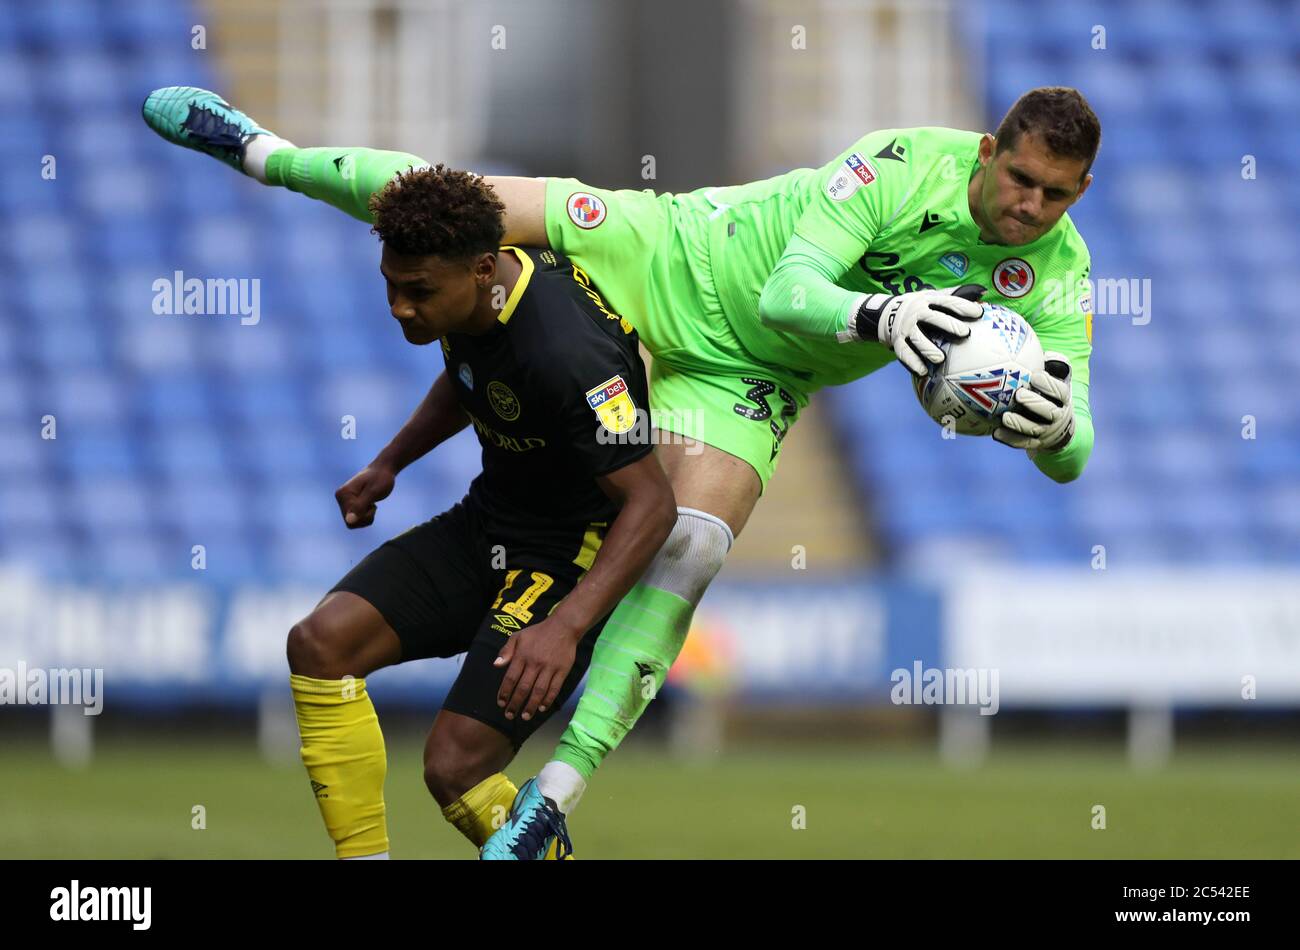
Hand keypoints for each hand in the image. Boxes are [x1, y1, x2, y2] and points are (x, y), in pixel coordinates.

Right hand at [334, 462, 395, 527]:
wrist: (384, 470)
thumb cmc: (381, 479)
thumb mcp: (373, 493)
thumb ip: (360, 506)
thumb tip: (349, 521)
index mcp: (342, 494)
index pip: (350, 520)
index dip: (364, 516)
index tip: (373, 504)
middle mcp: (340, 497)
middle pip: (350, 522)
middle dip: (365, 517)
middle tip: (374, 505)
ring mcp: (344, 501)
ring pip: (353, 522)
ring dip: (366, 516)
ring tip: (372, 504)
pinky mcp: (350, 503)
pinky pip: (356, 519)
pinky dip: (366, 515)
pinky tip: (370, 504)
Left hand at [493, 616, 581, 721]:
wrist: (563, 626)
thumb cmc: (538, 633)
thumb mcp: (518, 636)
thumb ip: (506, 651)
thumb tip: (496, 665)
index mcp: (522, 655)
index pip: (510, 678)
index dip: (505, 692)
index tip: (501, 704)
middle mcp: (535, 663)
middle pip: (523, 688)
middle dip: (515, 704)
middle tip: (510, 715)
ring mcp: (549, 667)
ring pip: (539, 691)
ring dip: (531, 706)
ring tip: (525, 716)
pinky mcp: (562, 671)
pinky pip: (554, 688)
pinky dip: (548, 700)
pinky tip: (542, 708)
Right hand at [856, 284, 985, 375]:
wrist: (885, 313)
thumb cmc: (919, 307)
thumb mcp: (932, 296)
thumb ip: (954, 295)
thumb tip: (983, 292)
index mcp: (928, 300)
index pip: (948, 301)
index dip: (963, 306)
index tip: (979, 312)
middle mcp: (916, 313)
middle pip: (934, 318)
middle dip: (949, 325)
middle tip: (965, 333)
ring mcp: (906, 328)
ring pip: (918, 339)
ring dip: (928, 348)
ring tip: (940, 359)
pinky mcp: (897, 342)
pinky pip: (905, 354)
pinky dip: (913, 363)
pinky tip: (923, 372)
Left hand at [993, 352, 1074, 453]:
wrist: (1058, 430)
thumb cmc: (1049, 396)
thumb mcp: (1054, 380)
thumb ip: (1048, 364)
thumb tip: (1031, 339)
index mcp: (1064, 399)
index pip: (1061, 391)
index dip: (1050, 384)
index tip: (1036, 375)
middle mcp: (1058, 416)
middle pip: (1050, 412)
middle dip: (1035, 403)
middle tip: (1020, 394)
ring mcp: (1047, 432)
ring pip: (1035, 430)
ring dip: (1020, 424)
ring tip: (1005, 417)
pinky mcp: (1035, 444)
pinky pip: (1022, 443)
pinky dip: (1009, 439)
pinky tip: (995, 433)